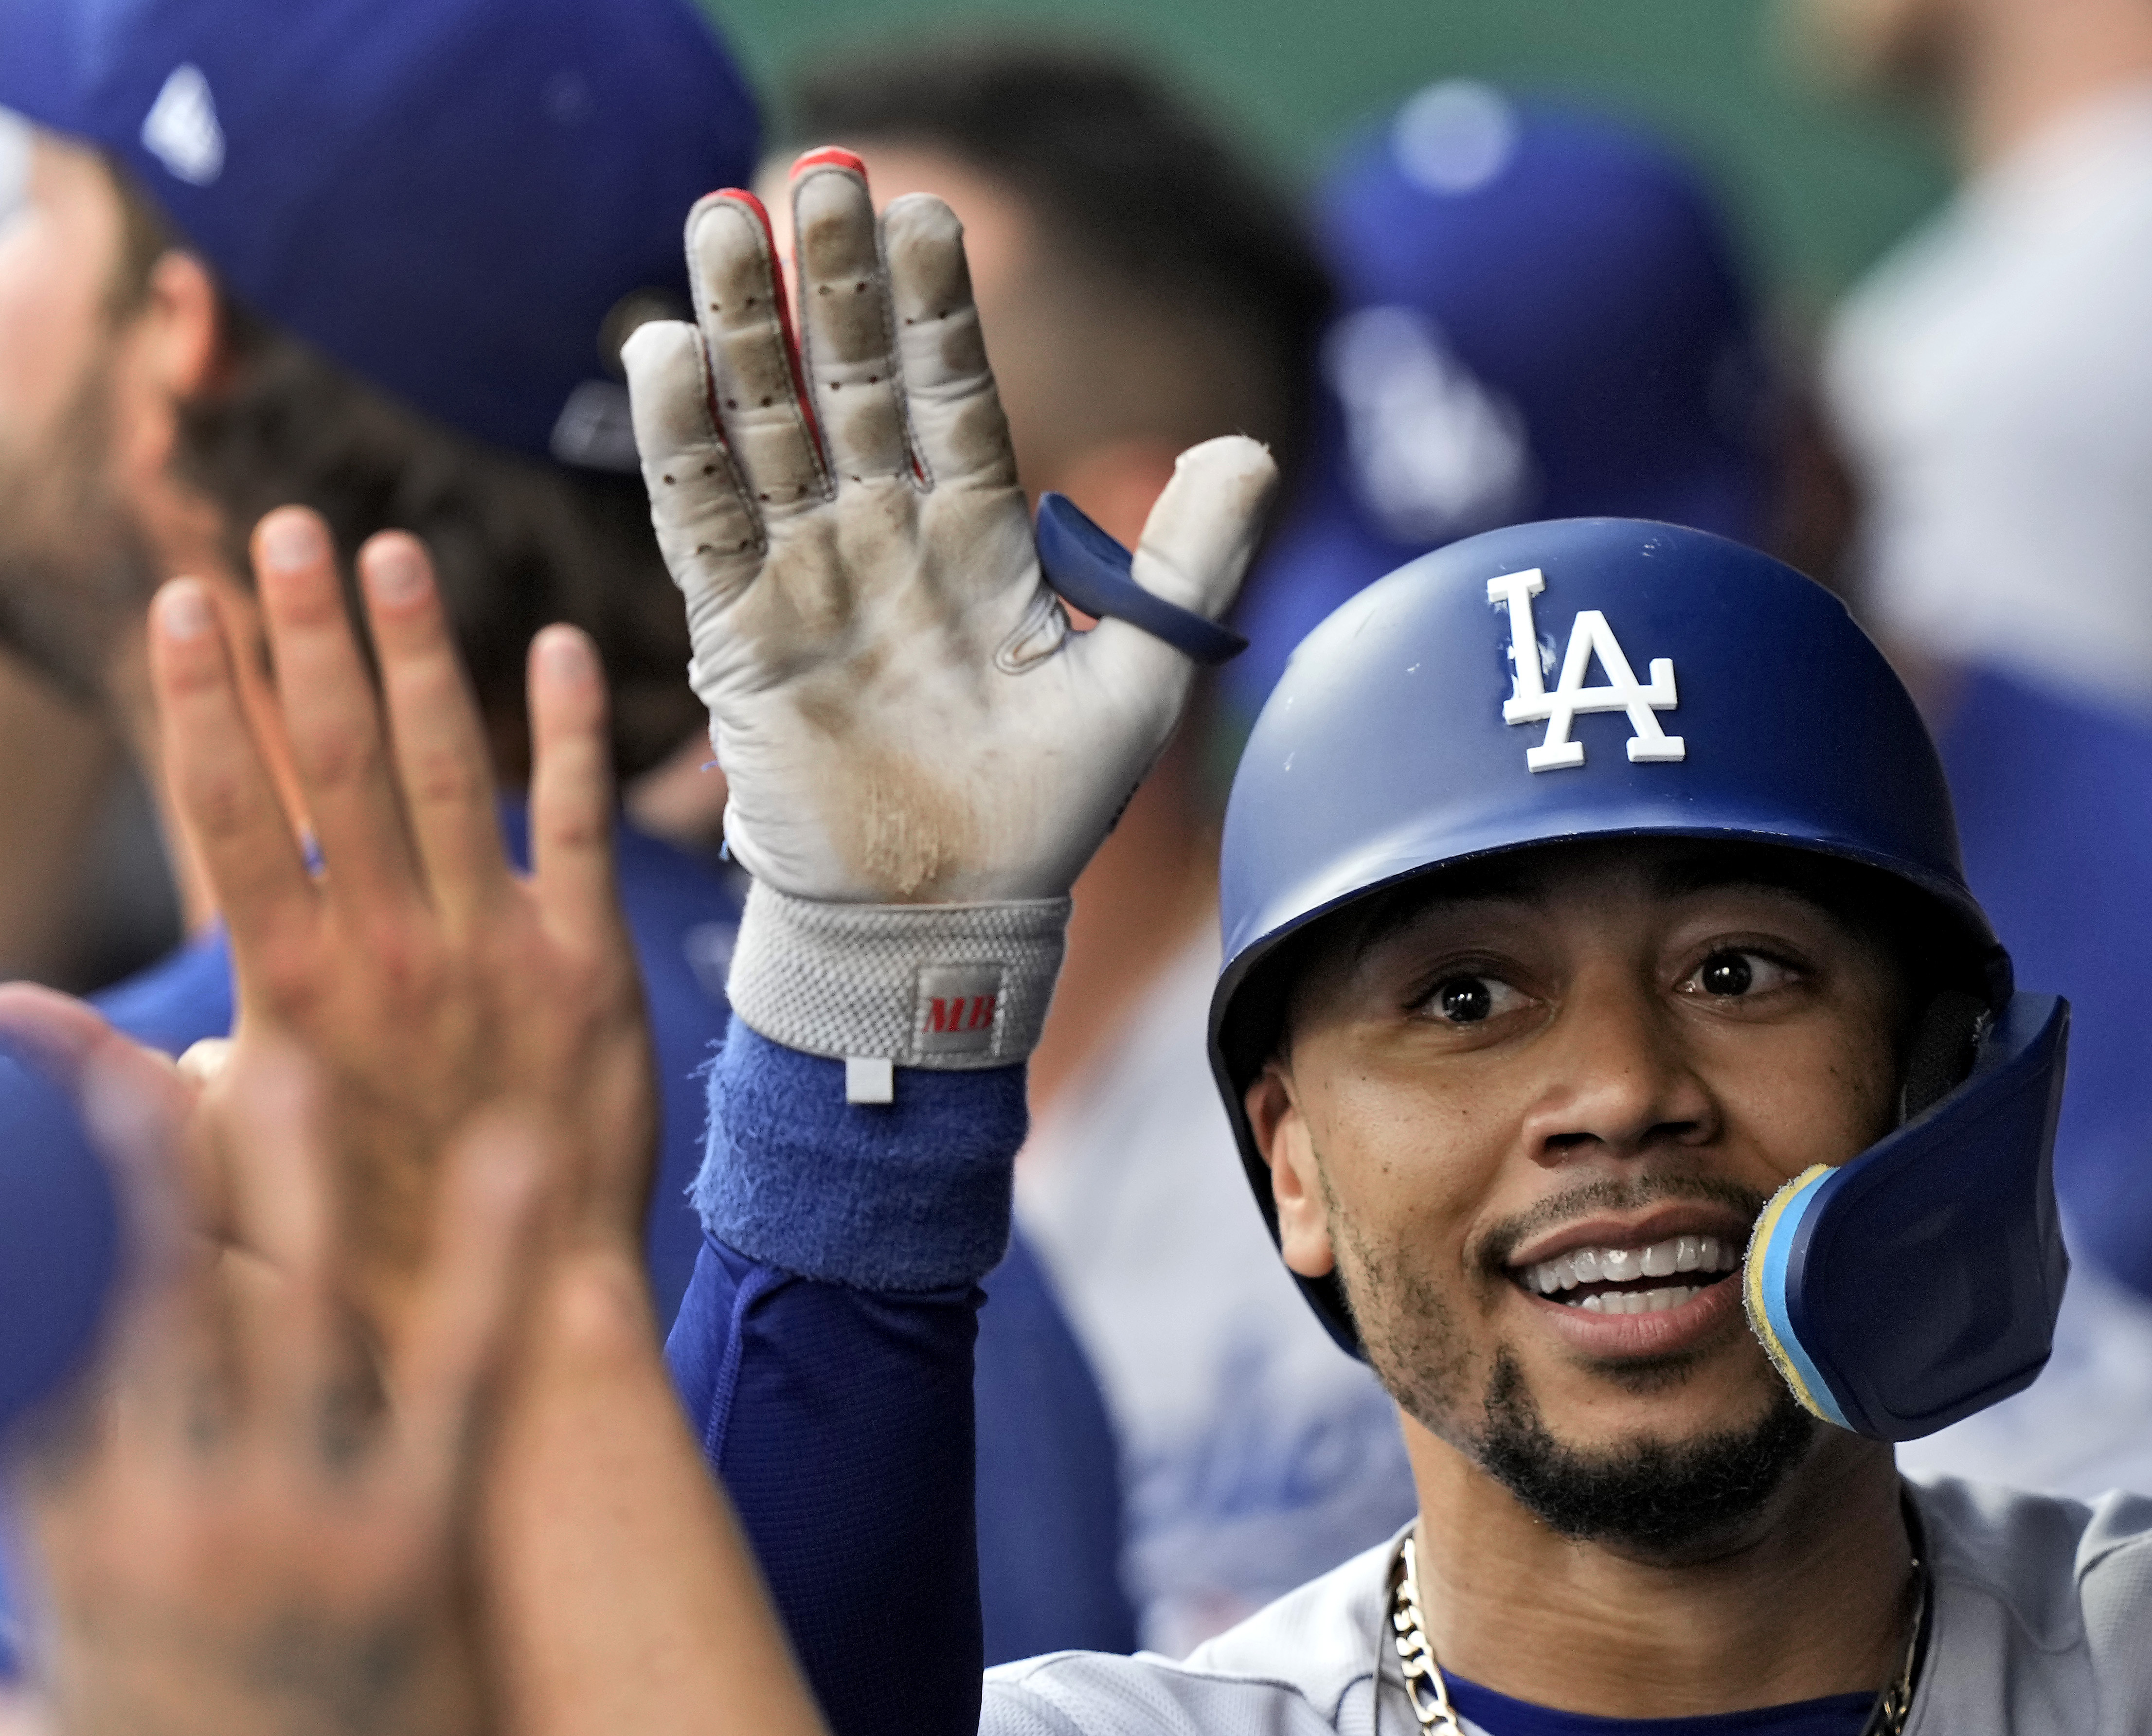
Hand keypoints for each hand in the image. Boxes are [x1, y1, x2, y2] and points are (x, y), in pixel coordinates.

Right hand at [0, 1052, 741, 1735]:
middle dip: (102, 1165)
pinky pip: (467, 1378)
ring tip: (298, 1052)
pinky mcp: (422, 1552)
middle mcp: (166, 1526)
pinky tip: (527, 1161)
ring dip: (289, 1176)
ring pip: (285, 1312)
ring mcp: (297, 1535)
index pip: (12, 1359)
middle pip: (123, 1300)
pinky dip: (495, 1266)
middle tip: (89, 1038)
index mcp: (67, 1563)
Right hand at [152, 515, 654, 1323]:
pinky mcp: (590, 969)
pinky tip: (560, 651)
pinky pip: (577, 830)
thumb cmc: (355, 1243)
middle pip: (337, 761)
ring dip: (420, 654)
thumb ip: (117, 1077)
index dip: (208, 702)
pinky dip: (566, 737)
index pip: (234, 811)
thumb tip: (1, 1018)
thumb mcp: (213, 1162)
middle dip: (308, 638)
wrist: (514, 1304)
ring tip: (394, 554)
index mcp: (296, 986)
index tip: (188, 606)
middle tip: (289, 532)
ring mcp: (497, 953)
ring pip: (450, 772)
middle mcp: (393, 951)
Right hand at [621, 155, 1274, 1071]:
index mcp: (975, 537)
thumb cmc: (1042, 813)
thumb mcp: (1139, 684)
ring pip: (765, 428)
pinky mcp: (739, 632)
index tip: (929, 213)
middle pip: (847, 384)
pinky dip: (682, 443)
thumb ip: (1189, 567)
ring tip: (724, 219)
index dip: (936, 309)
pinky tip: (667, 354)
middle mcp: (882, 537)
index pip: (951, 395)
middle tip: (819, 172)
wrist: (950, 915)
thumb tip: (1253, 451)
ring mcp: (805, 577)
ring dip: (741, 328)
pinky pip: (701, 521)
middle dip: (831, 284)